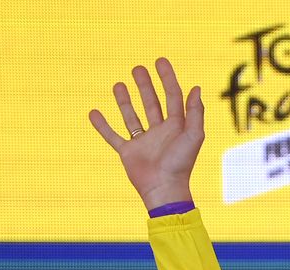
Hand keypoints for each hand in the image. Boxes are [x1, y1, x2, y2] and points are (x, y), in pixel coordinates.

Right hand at [89, 58, 204, 210]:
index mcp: (176, 127)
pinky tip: (93, 112)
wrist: (164, 189)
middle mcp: (160, 132)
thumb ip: (195, 113)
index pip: (172, 97)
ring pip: (132, 117)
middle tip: (138, 68)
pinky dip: (102, 125)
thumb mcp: (193, 136)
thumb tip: (196, 88)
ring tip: (118, 84)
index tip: (160, 61)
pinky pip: (112, 136)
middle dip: (145, 86)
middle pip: (152, 103)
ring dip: (125, 101)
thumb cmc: (181, 164)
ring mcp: (143, 142)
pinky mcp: (128, 152)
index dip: (168, 79)